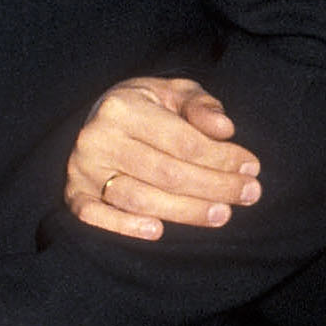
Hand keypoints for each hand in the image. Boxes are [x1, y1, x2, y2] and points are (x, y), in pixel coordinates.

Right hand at [65, 76, 262, 239]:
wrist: (97, 117)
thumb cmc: (146, 107)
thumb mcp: (174, 93)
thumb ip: (201, 106)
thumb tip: (225, 130)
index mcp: (123, 107)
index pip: (182, 141)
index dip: (222, 158)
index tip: (252, 168)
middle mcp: (98, 137)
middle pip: (166, 173)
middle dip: (214, 186)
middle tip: (250, 194)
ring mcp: (82, 169)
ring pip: (139, 199)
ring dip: (185, 212)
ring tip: (222, 215)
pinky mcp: (73, 194)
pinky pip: (95, 216)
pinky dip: (125, 226)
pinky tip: (158, 231)